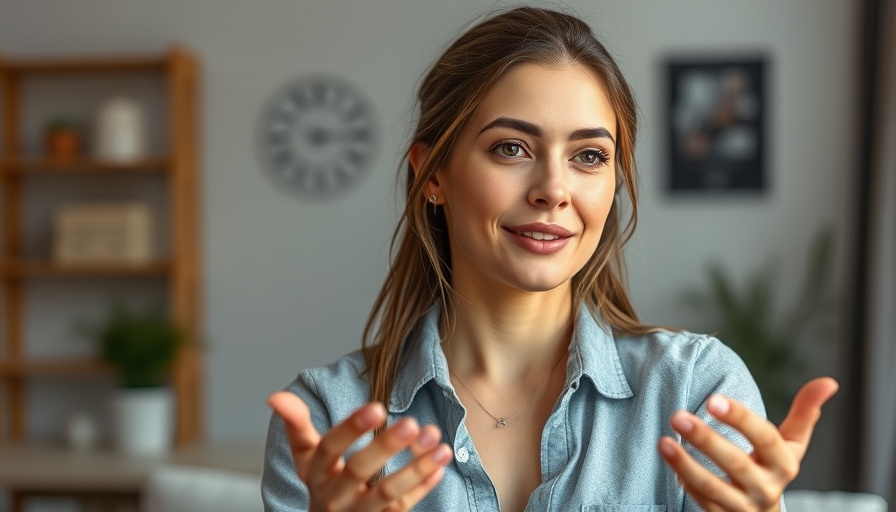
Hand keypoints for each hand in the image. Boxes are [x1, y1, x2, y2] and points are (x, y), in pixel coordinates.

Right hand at [268, 392, 452, 511]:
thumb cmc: (323, 481)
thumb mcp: (306, 456)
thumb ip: (296, 424)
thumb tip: (274, 397)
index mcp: (316, 473)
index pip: (329, 448)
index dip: (351, 428)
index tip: (377, 406)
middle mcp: (334, 496)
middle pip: (359, 470)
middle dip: (386, 447)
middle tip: (413, 423)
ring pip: (388, 494)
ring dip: (416, 468)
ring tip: (440, 443)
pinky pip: (403, 508)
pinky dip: (423, 486)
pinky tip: (440, 464)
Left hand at [657, 377, 838, 511]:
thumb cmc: (774, 466)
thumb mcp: (791, 443)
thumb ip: (804, 412)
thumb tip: (829, 381)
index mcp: (783, 463)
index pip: (765, 438)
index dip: (740, 418)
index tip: (712, 399)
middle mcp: (766, 487)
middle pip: (736, 463)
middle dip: (706, 439)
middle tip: (677, 416)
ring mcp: (743, 506)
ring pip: (712, 488)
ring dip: (685, 465)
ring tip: (662, 441)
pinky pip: (701, 501)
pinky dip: (684, 481)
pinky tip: (669, 459)